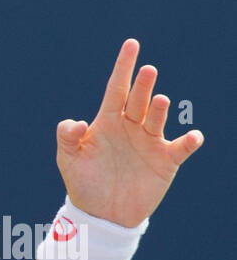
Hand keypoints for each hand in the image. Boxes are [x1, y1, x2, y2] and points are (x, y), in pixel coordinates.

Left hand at [56, 38, 203, 226]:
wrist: (102, 214)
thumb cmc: (84, 183)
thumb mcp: (69, 160)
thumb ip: (67, 138)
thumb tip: (76, 123)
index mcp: (108, 122)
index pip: (116, 89)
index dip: (123, 67)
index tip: (131, 44)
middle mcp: (131, 127)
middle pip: (137, 100)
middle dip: (142, 85)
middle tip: (147, 70)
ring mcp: (150, 142)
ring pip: (157, 119)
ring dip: (158, 109)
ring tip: (159, 100)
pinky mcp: (166, 161)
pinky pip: (181, 148)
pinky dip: (189, 141)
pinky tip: (193, 137)